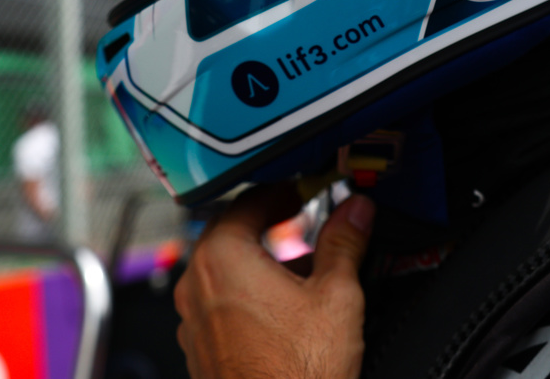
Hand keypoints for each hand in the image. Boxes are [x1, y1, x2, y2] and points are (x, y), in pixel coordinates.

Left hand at [174, 184, 375, 378]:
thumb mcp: (336, 296)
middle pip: (232, 233)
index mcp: (221, 257)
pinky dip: (249, 294)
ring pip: (225, 271)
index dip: (284, 190)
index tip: (306, 190)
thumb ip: (344, 242)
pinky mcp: (200, 348)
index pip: (249, 200)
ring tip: (303, 268)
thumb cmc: (298, 374)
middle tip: (305, 220)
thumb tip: (355, 210)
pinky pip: (221, 304)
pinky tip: (284, 309)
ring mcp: (193, 319)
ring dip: (260, 260)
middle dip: (272, 224)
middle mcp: (196, 284)